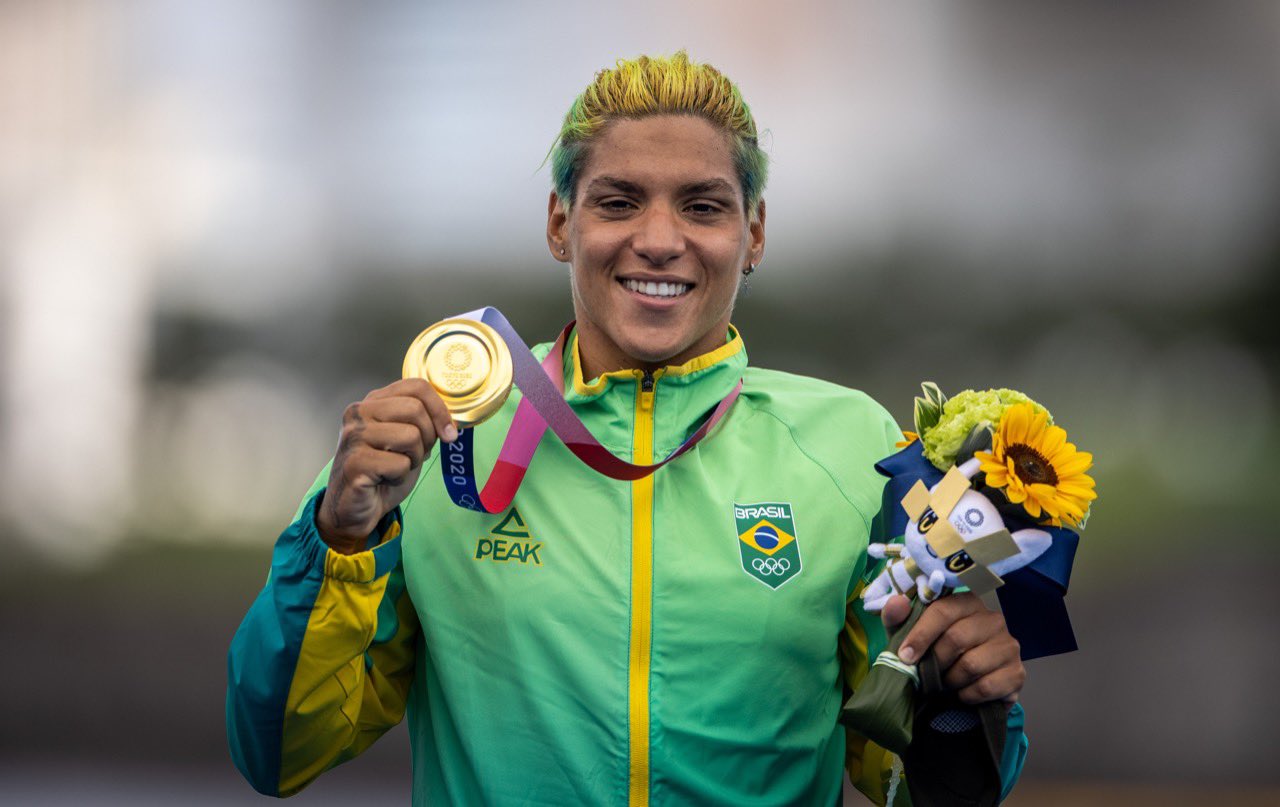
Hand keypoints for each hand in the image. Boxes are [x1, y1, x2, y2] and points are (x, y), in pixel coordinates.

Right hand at [316, 379, 456, 553]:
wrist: (355, 507)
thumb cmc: (383, 472)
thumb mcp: (407, 440)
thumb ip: (423, 423)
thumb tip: (451, 422)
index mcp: (373, 402)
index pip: (416, 386)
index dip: (440, 409)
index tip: (449, 432)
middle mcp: (359, 413)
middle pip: (415, 409)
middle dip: (428, 436)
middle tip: (415, 455)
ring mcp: (354, 436)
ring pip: (411, 436)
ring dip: (413, 459)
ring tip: (396, 467)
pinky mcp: (355, 462)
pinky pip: (399, 464)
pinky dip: (400, 477)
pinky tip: (384, 480)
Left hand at [880, 593, 1024, 705]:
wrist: (960, 686)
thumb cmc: (933, 652)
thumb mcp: (908, 633)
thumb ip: (898, 616)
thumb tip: (897, 603)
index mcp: (966, 602)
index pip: (943, 610)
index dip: (920, 635)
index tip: (905, 656)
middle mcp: (993, 619)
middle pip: (956, 638)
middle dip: (935, 662)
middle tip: (926, 675)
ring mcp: (1009, 646)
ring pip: (971, 665)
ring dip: (949, 680)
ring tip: (944, 683)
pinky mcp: (1017, 673)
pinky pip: (986, 687)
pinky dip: (966, 695)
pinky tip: (962, 693)